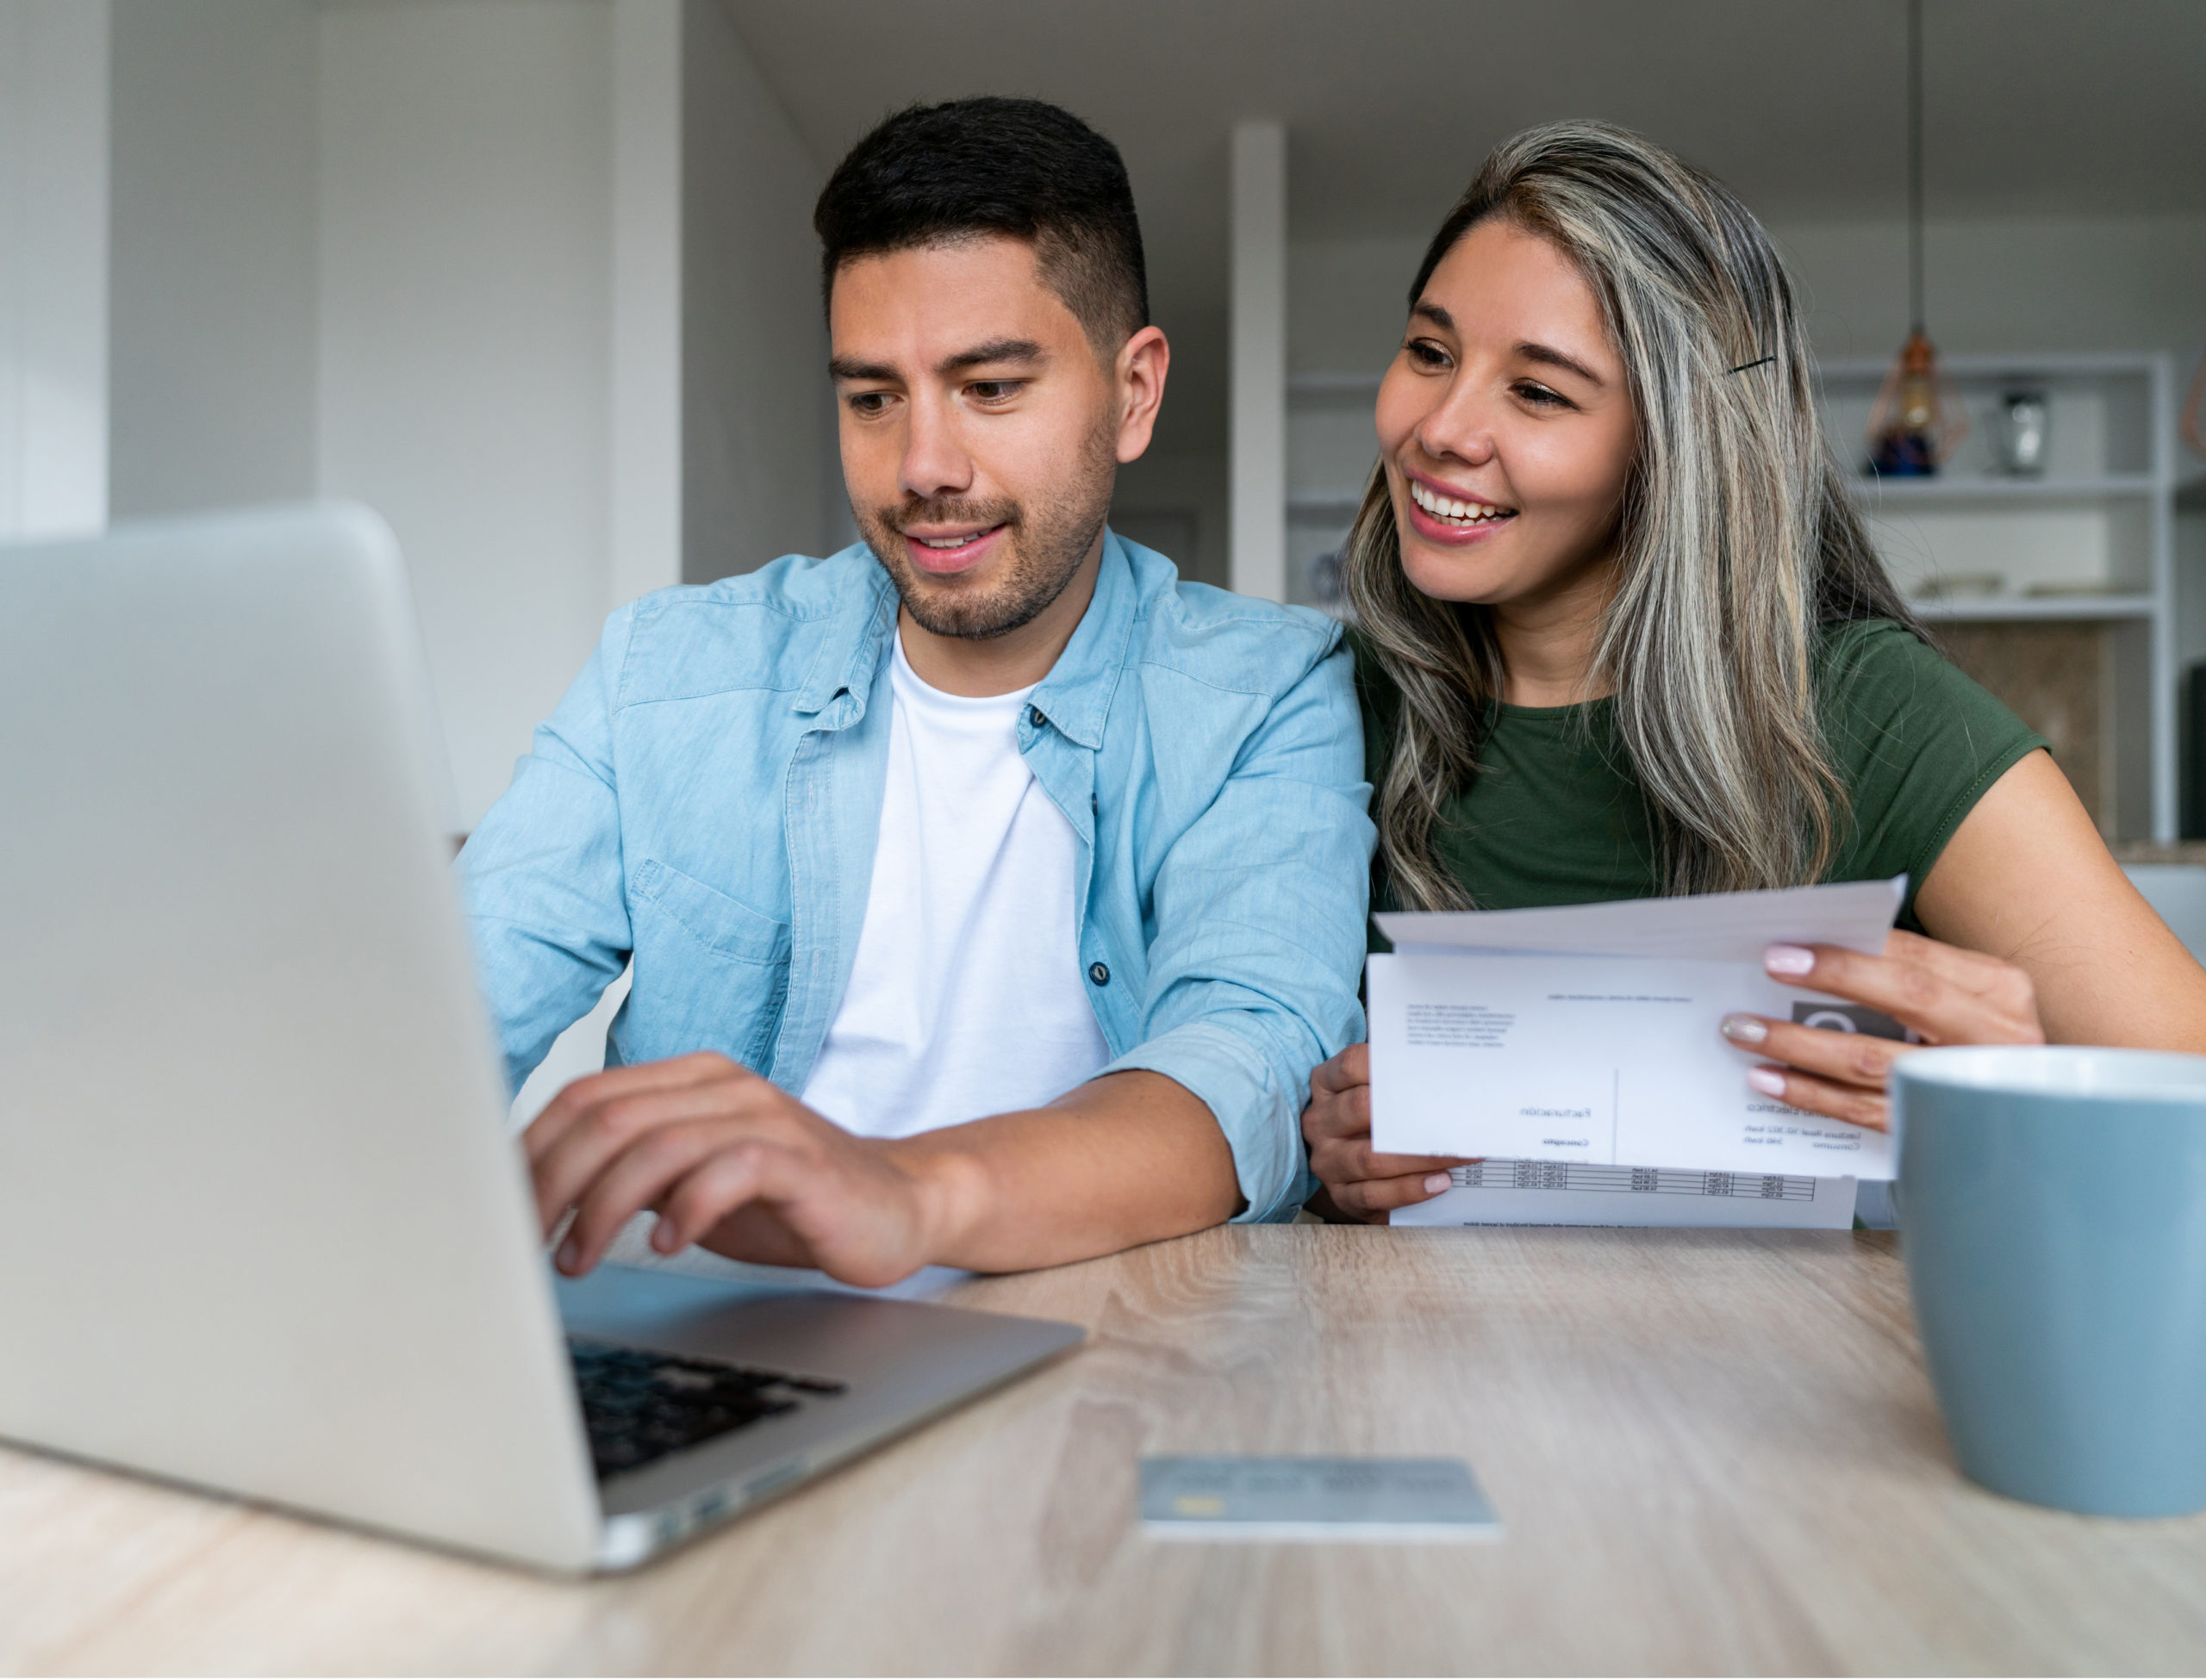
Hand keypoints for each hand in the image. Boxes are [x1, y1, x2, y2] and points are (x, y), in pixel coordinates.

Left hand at [523, 1053, 964, 1286]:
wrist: (897, 1206)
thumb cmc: (789, 1200)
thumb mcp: (692, 1183)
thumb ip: (630, 1175)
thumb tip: (537, 1200)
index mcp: (689, 1080)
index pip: (584, 1097)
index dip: (531, 1152)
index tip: (499, 1209)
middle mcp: (722, 1086)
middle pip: (608, 1118)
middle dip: (552, 1184)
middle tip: (526, 1243)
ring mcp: (763, 1117)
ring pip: (656, 1144)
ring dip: (604, 1208)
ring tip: (581, 1260)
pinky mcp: (799, 1159)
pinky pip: (728, 1170)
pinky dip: (685, 1210)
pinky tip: (667, 1246)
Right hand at [1301, 1043, 1475, 1222]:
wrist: (1354, 1175)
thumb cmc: (1371, 1123)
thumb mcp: (1373, 1095)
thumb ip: (1400, 1081)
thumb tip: (1447, 1072)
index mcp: (1326, 1086)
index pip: (1350, 1065)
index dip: (1383, 1062)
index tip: (1425, 1065)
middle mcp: (1321, 1122)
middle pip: (1360, 1108)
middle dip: (1411, 1111)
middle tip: (1455, 1113)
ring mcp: (1328, 1161)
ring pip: (1371, 1158)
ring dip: (1421, 1158)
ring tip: (1461, 1154)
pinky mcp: (1341, 1195)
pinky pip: (1374, 1194)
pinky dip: (1409, 1189)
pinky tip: (1440, 1182)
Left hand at [1718, 930, 2044, 1131]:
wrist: (2030, 1121)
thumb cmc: (1978, 1044)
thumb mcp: (1965, 1000)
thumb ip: (1908, 975)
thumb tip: (1816, 954)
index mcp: (1998, 989)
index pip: (1916, 956)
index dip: (1850, 950)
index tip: (1787, 948)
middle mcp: (1995, 1035)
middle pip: (1907, 998)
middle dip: (1831, 981)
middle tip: (1768, 971)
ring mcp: (1967, 1085)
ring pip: (1874, 1060)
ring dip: (1799, 1044)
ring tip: (1745, 1031)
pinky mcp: (1940, 1130)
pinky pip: (1864, 1110)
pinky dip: (1811, 1094)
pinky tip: (1770, 1081)